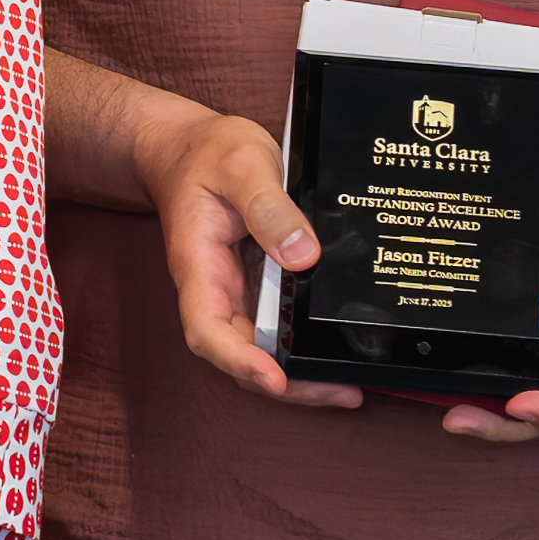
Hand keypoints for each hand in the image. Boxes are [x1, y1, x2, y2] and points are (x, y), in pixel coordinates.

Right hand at [147, 107, 354, 406]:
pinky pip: (276, 326)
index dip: (238, 360)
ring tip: (347, 387)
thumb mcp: (242, 167)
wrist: (191, 148)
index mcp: (199, 266)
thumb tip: (305, 255)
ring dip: (298, 373)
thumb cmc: (209, 155)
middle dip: (285, 383)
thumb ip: (270, 209)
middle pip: (239, 355)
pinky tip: (335, 352)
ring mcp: (237, 292)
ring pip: (260, 348)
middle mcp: (216, 290)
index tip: (273, 376)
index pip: (207, 329)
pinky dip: (302, 344)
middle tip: (339, 391)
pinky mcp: (258, 286)